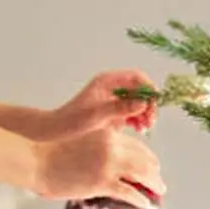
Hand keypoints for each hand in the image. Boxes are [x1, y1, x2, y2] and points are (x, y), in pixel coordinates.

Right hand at [34, 126, 163, 203]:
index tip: (152, 166)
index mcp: (108, 134)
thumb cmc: (53, 152)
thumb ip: (100, 145)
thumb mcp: (82, 139)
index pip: (137, 145)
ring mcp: (108, 165)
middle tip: (159, 182)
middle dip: (155, 171)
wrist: (37, 160)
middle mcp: (112, 147)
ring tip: (160, 191)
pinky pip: (128, 192)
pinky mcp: (102, 183)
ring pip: (142, 174)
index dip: (148, 157)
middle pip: (144, 159)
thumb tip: (111, 159)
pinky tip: (144, 204)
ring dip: (154, 183)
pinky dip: (140, 199)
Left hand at [44, 70, 158, 139]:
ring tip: (145, 128)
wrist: (55, 131)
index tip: (154, 104)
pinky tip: (138, 130)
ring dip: (144, 113)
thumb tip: (142, 103)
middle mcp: (111, 87)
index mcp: (107, 81)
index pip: (136, 77)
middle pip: (139, 90)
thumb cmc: (72, 121)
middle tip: (150, 121)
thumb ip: (120, 109)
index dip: (148, 88)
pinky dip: (137, 119)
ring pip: (137, 102)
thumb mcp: (97, 116)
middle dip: (148, 104)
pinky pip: (130, 112)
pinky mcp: (110, 111)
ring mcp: (111, 99)